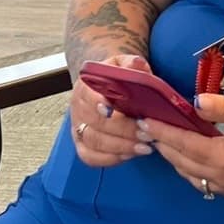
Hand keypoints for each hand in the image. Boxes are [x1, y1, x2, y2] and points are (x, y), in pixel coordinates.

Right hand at [70, 53, 155, 167]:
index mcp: (85, 87)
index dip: (97, 103)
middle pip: (94, 124)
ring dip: (121, 147)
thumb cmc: (117, 79)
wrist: (104, 88)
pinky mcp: (82, 145)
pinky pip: (90, 157)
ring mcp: (78, 128)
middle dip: (122, 130)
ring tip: (144, 147)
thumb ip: (131, 64)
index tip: (111, 108)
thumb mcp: (124, 65)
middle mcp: (78, 108)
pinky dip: (110, 159)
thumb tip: (136, 65)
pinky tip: (129, 155)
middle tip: (146, 133)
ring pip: (94, 142)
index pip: (86, 95)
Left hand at [136, 93, 223, 201]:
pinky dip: (193, 171)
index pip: (184, 143)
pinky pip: (206, 184)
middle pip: (183, 162)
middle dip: (164, 145)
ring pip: (192, 176)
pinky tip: (189, 158)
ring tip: (164, 143)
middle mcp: (223, 179)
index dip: (162, 132)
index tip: (145, 121)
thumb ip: (222, 107)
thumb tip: (196, 102)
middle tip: (148, 130)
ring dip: (176, 160)